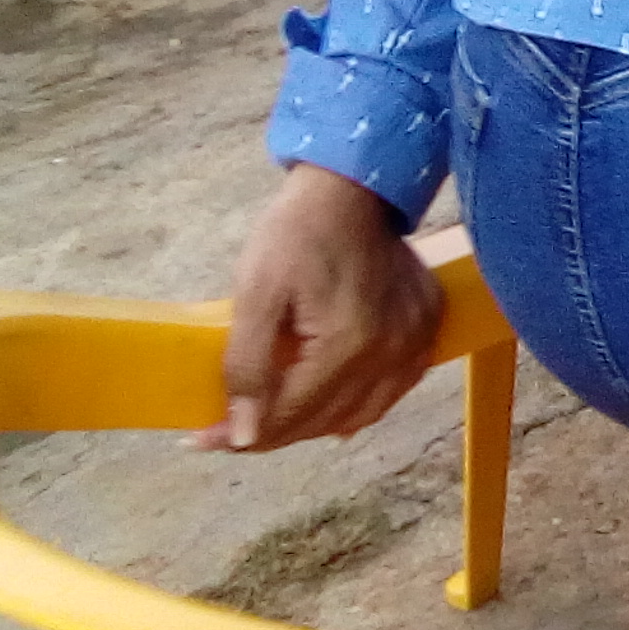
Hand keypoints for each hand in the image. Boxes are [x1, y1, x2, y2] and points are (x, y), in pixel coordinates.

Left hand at [197, 166, 441, 452]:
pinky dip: (360, 406)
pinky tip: (334, 405)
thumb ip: (248, 367)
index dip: (241, 435)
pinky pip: (394, 390)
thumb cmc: (296, 234)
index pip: (291, 416)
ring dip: (315, 425)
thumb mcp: (255, 294)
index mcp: (348, 346)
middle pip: (325, 421)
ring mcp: (417, 343)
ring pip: (362, 414)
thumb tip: (244, 436)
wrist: (352, 189)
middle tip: (227, 430)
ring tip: (273, 420)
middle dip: (272, 433)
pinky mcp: (428, 329)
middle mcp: (391, 355)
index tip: (200, 440)